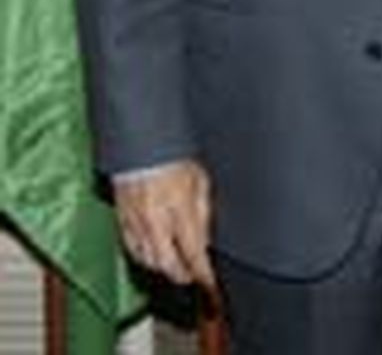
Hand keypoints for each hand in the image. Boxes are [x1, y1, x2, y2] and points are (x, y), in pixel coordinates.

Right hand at [113, 159, 215, 292]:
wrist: (141, 148)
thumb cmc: (173, 160)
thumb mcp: (201, 182)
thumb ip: (203, 213)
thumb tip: (205, 240)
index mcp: (179, 209)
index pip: (192, 252)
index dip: (202, 272)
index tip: (209, 282)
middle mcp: (156, 221)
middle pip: (168, 265)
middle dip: (183, 275)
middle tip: (194, 276)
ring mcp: (136, 223)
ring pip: (149, 261)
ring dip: (165, 269)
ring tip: (177, 267)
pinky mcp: (122, 222)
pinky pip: (133, 250)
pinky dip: (146, 259)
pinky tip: (155, 257)